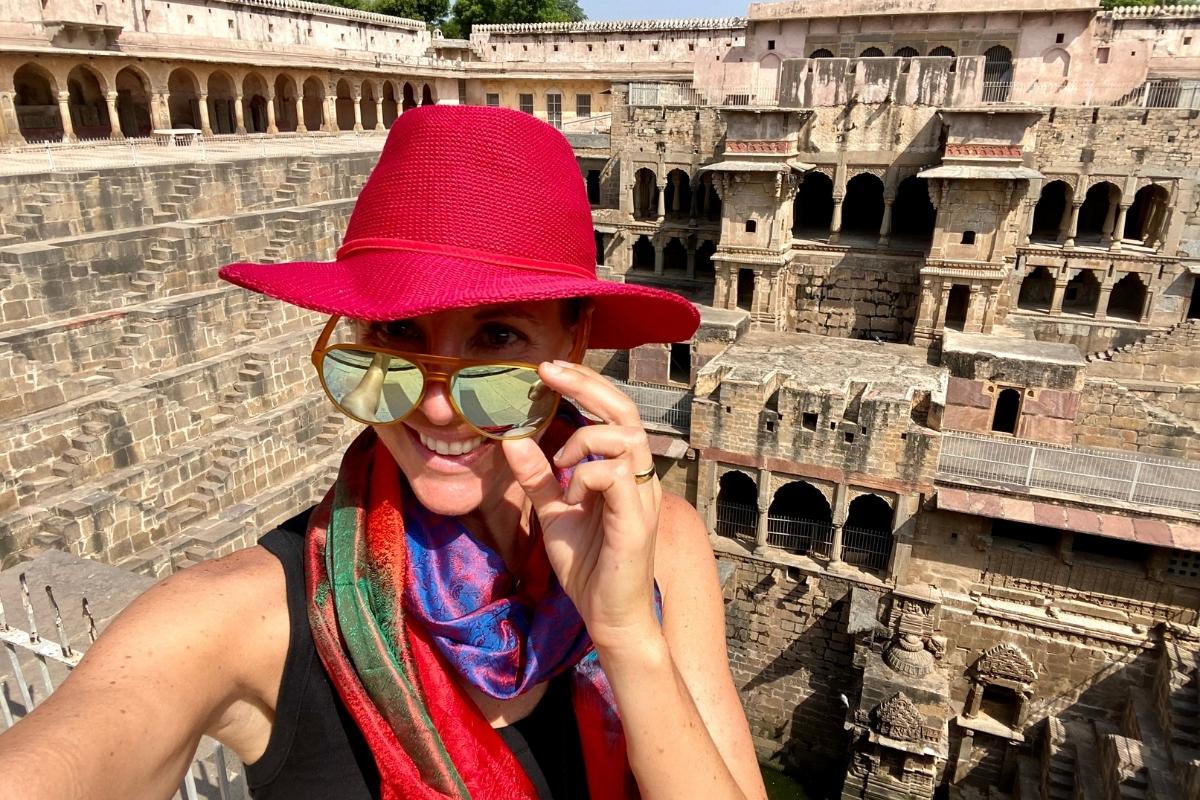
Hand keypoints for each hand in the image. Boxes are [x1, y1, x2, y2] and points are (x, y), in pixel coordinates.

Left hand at [501, 360, 661, 651]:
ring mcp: (642, 497)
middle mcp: (640, 477)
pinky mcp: (636, 520)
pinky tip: (572, 495)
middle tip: (548, 371)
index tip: (548, 370)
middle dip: (587, 384)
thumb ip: (539, 478)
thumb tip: (513, 438)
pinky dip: (586, 475)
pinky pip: (614, 475)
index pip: (613, 413)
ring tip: (561, 466)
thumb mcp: (555, 514)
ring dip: (585, 440)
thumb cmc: (591, 567)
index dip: (585, 386)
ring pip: (626, 437)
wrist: (610, 618)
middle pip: (625, 411)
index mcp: (624, 472)